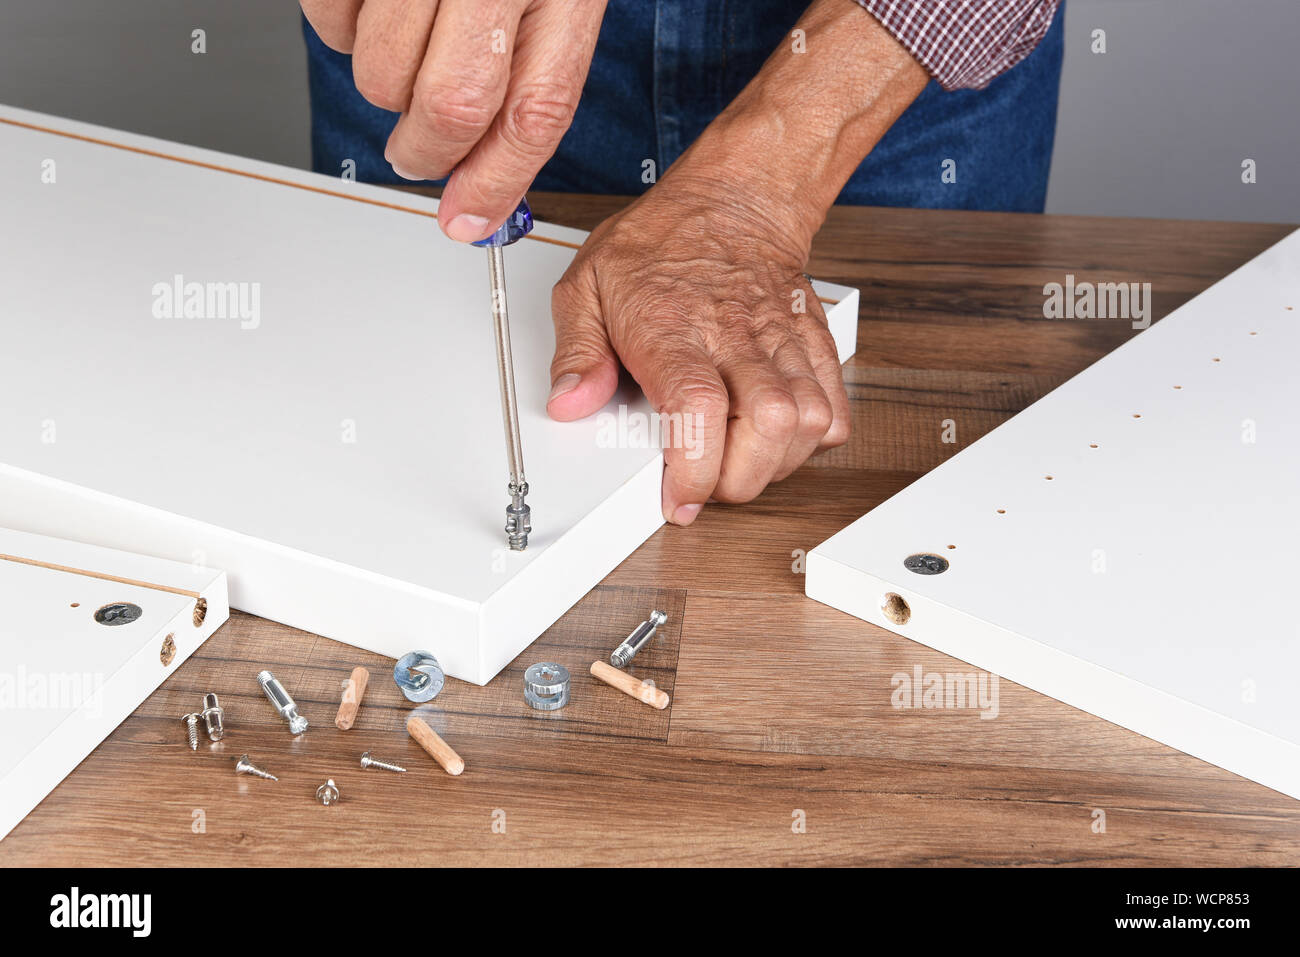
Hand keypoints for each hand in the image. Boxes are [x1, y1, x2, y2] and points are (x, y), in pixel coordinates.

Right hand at [301, 0, 606, 241]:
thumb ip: (531, 73)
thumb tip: (485, 180)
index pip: (533, 109)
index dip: (499, 182)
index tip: (470, 222)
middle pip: (452, 104)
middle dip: (428, 153)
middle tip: (420, 155)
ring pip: (381, 72)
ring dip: (385, 89)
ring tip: (407, 49)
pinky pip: (331, 21)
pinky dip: (344, 31)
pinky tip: (376, 6)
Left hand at [547, 0, 926, 523]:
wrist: (735, 196)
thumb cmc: (660, 242)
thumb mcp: (586, 284)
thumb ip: (575, 350)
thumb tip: (570, 403)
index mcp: (674, 329)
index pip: (698, 409)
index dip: (695, 467)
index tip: (678, 496)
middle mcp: (734, 337)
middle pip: (768, 426)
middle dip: (740, 479)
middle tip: (708, 484)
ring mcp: (780, 341)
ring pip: (808, 421)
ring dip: (777, 462)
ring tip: (741, 463)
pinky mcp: (811, 345)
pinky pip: (834, 405)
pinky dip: (816, 437)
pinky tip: (780, 439)